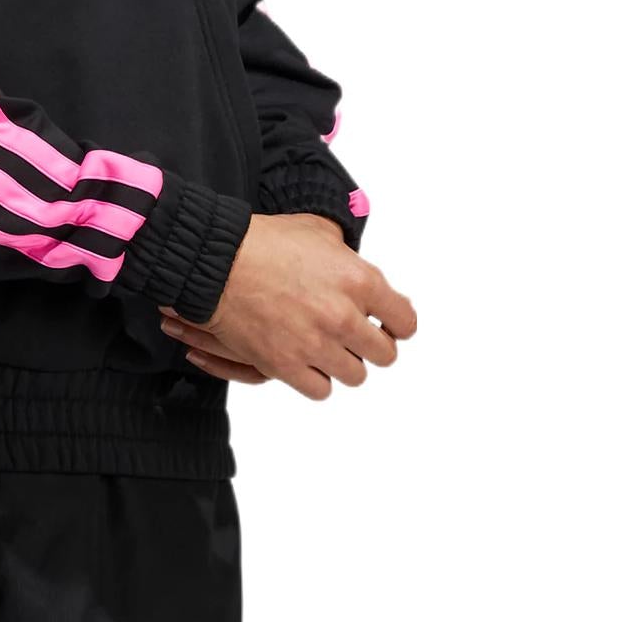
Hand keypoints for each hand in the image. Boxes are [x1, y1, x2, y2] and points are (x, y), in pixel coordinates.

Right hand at [159, 212, 416, 398]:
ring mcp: (315, 345)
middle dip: (369, 346)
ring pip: (355, 376)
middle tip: (354, 338)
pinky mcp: (286, 366)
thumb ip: (347, 255)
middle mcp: (343, 316)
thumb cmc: (263, 241)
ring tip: (325, 349)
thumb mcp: (317, 231)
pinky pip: (320, 390)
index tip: (385, 325)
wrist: (216, 261)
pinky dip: (315, 379)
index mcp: (359, 280)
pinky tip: (305, 362)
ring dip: (342, 363)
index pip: (405, 321)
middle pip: (384, 354)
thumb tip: (359, 269)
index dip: (396, 324)